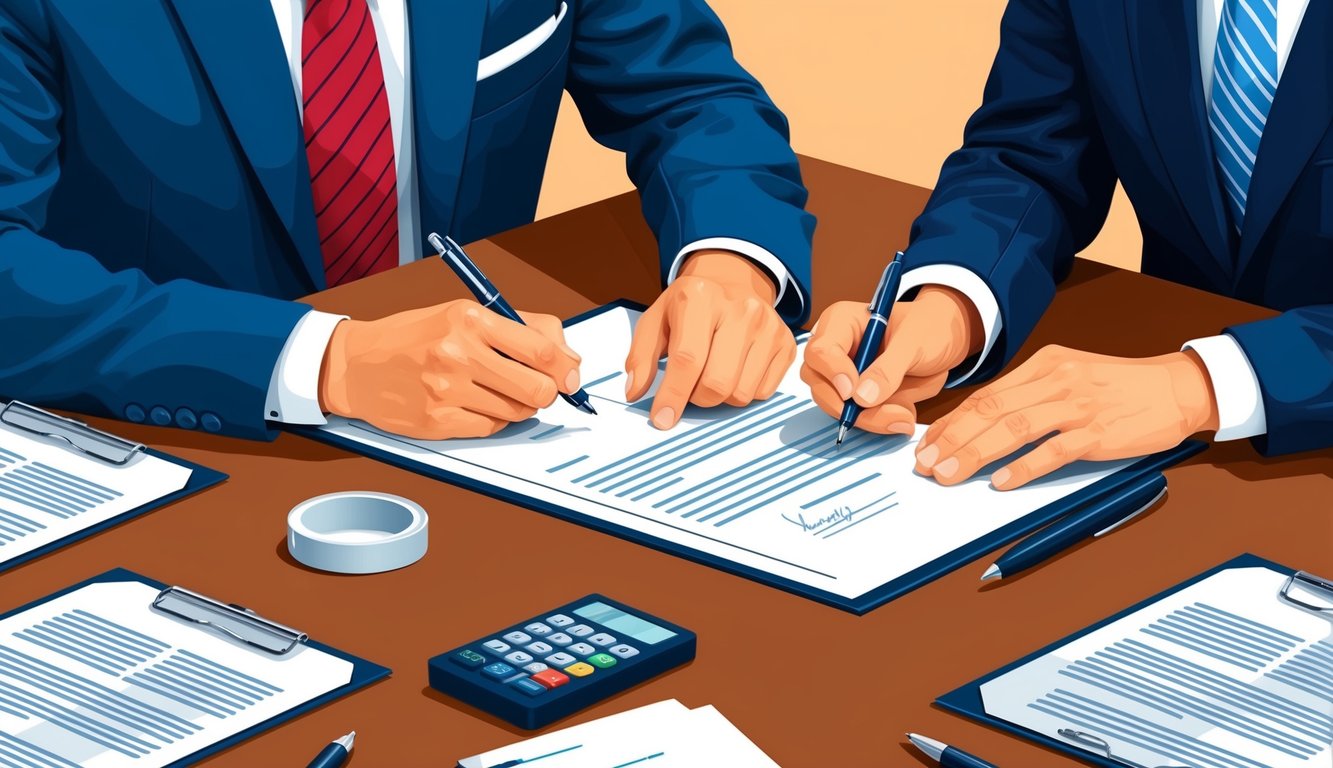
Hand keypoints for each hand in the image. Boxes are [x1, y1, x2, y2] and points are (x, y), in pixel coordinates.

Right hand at [318, 300, 582, 438]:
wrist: (357, 364)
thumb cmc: (416, 337)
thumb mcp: (465, 314)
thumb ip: (521, 329)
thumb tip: (569, 360)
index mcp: (470, 319)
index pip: (541, 350)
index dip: (566, 369)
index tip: (570, 376)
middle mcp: (458, 353)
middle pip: (537, 389)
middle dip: (545, 392)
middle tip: (536, 387)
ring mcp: (445, 390)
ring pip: (517, 412)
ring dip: (517, 405)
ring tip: (494, 390)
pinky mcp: (437, 421)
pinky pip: (491, 428)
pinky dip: (492, 419)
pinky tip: (475, 404)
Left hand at [624, 250, 795, 428]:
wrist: (732, 282)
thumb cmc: (690, 307)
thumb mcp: (656, 320)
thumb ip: (641, 356)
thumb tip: (636, 392)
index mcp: (700, 297)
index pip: (687, 359)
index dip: (673, 395)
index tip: (662, 418)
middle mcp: (740, 309)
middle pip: (717, 383)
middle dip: (696, 398)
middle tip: (690, 387)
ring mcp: (768, 326)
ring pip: (741, 393)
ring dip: (721, 397)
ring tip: (713, 373)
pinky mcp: (786, 343)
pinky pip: (763, 392)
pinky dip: (744, 391)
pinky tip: (736, 370)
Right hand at [801, 286, 981, 433]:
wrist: (944, 341)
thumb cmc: (928, 328)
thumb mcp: (915, 342)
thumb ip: (889, 368)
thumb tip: (861, 397)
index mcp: (841, 322)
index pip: (820, 351)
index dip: (834, 374)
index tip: (854, 392)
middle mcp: (834, 349)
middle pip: (820, 384)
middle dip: (851, 407)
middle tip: (890, 414)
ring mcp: (841, 375)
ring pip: (836, 407)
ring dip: (870, 418)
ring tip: (904, 415)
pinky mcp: (853, 396)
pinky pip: (856, 417)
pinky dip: (879, 421)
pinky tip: (903, 413)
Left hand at [915, 346, 1220, 488]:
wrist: (1177, 387)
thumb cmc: (1121, 387)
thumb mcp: (1069, 375)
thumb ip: (1030, 395)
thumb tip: (985, 422)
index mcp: (1044, 366)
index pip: (986, 396)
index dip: (952, 422)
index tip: (927, 443)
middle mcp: (1056, 381)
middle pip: (991, 411)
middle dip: (952, 439)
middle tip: (926, 463)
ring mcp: (1078, 406)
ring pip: (1014, 429)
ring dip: (976, 454)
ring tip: (950, 474)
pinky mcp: (1100, 432)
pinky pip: (1054, 450)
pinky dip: (1025, 467)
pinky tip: (1002, 482)